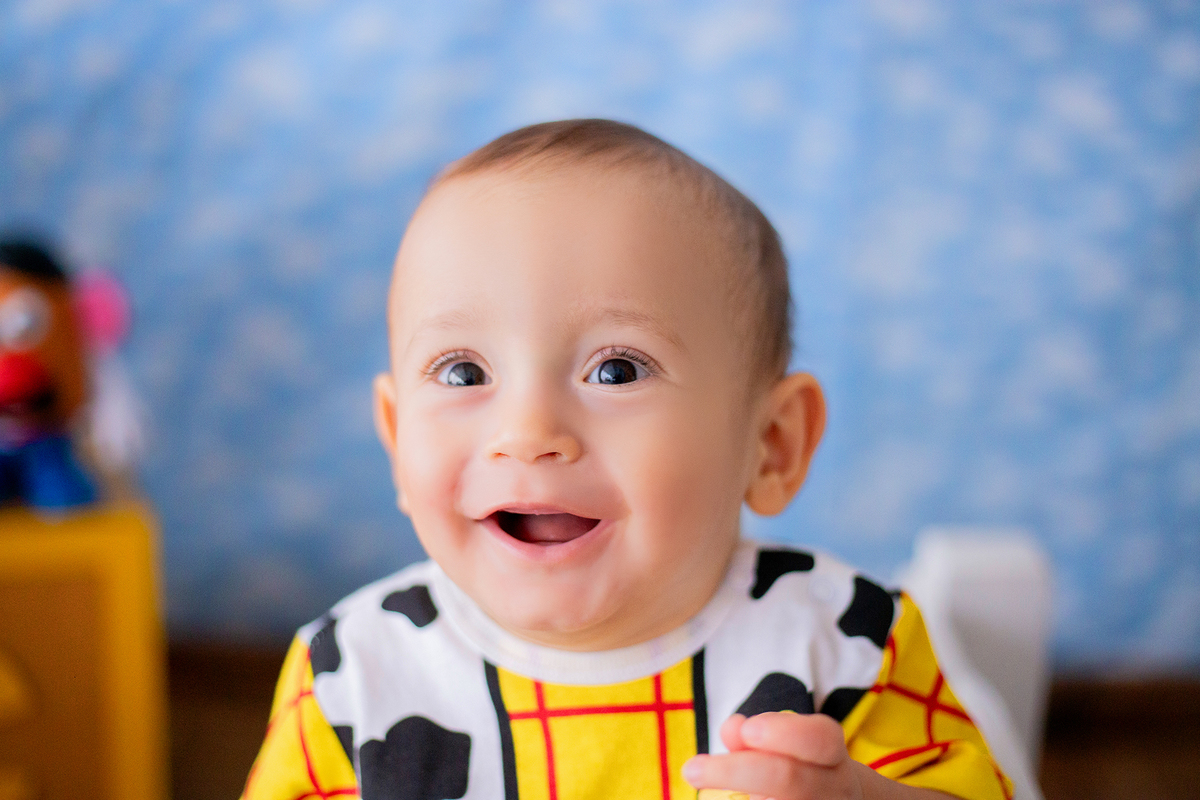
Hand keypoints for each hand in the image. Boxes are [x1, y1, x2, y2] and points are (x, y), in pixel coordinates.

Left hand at [682, 712, 863, 799]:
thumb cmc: (800, 766)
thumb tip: (733, 729)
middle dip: (736, 771)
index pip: (821, 740)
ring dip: (735, 797)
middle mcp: (835, 790)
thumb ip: (755, 734)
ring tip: (699, 782)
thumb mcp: (784, 744)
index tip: (747, 729)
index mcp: (832, 757)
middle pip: (790, 780)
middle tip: (693, 769)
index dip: (786, 733)